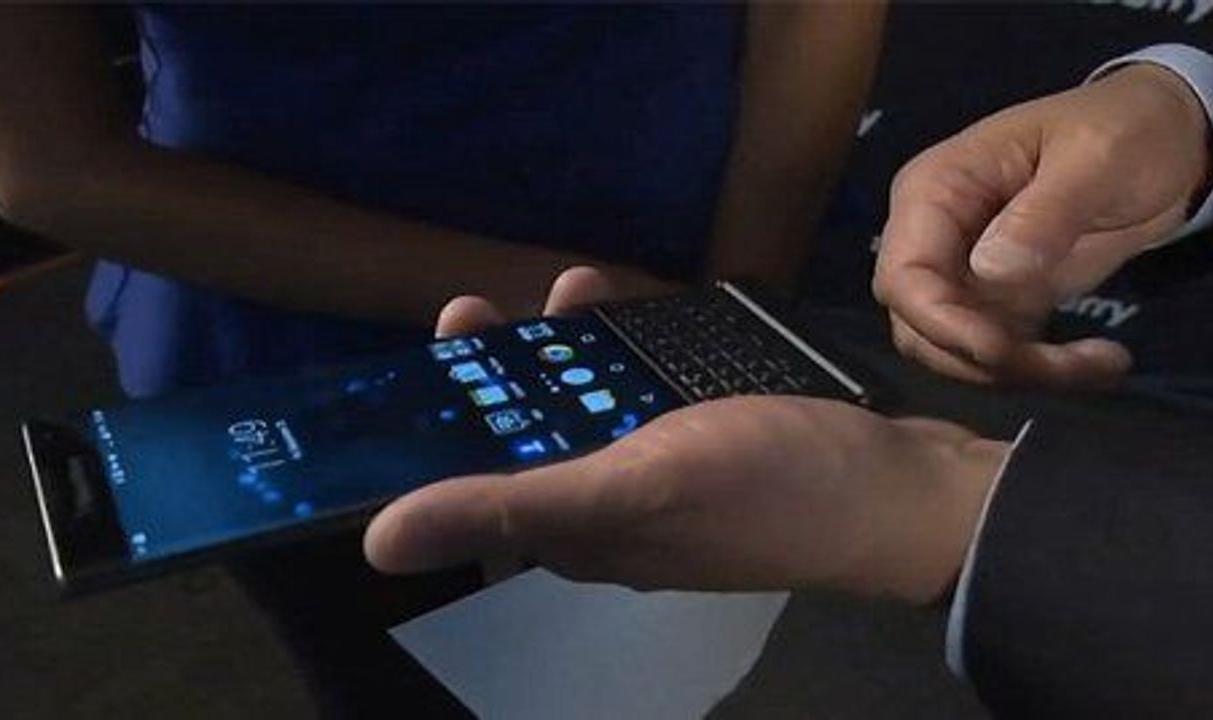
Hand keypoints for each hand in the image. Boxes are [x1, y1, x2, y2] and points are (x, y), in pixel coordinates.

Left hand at [365, 267, 1008, 603]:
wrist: (898, 489)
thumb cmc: (764, 489)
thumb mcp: (626, 492)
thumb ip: (509, 508)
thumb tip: (377, 544)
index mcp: (573, 536)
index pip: (478, 482)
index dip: (444, 420)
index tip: (439, 346)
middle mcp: (606, 511)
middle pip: (526, 437)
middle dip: (501, 370)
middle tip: (488, 304)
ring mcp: (657, 473)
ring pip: (584, 407)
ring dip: (562, 349)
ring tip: (575, 287)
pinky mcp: (701, 441)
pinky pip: (639, 393)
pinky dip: (624, 351)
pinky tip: (629, 307)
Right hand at [874, 63, 1210, 387]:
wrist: (1165, 138)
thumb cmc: (1122, 129)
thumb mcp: (1094, 156)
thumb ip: (1043, 212)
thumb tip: (989, 269)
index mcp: (934, 191)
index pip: (903, 274)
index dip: (940, 322)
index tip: (1000, 351)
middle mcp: (933, 238)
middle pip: (918, 324)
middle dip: (982, 359)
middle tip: (1063, 367)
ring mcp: (961, 274)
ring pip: (953, 351)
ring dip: (1016, 373)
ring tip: (1096, 363)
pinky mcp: (996, 303)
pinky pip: (994, 356)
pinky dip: (1039, 372)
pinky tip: (1097, 362)